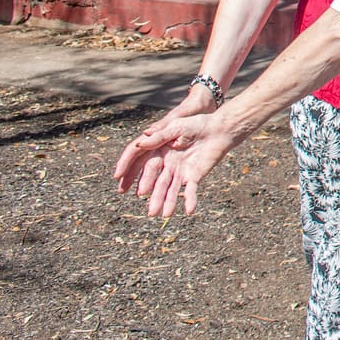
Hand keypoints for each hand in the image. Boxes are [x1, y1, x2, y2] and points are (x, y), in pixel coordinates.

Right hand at [113, 112, 237, 215]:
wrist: (219, 129)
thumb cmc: (196, 124)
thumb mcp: (176, 127)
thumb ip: (159, 136)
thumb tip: (140, 143)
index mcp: (158, 152)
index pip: (142, 164)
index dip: (130, 173)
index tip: (120, 184)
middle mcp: (167, 165)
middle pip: (157, 182)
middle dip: (153, 195)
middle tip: (150, 209)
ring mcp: (180, 172)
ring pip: (171, 190)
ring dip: (168, 202)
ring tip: (164, 215)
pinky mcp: (194, 176)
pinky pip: (191, 190)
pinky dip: (190, 200)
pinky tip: (189, 210)